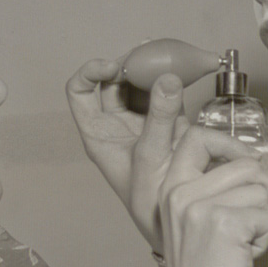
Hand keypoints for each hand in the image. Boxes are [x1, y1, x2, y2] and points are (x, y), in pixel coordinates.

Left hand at [66, 61, 188, 250]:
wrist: (179, 216)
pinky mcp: (166, 121)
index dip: (92, 72)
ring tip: (168, 50)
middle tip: (150, 50)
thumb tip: (169, 79)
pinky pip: (167, 92)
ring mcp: (141, 121)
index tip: (114, 66)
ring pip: (141, 83)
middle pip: (114, 80)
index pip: (80, 91)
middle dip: (130, 61)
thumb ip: (159, 116)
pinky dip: (176, 77)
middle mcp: (116, 123)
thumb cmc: (152, 198)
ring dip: (154, 65)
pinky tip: (188, 65)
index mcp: (98, 132)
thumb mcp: (151, 155)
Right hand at [159, 126, 267, 266]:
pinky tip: (245, 257)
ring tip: (242, 245)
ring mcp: (201, 206)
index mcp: (170, 189)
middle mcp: (180, 192)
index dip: (230, 144)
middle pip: (247, 164)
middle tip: (253, 224)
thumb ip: (214, 192)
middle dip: (263, 193)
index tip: (246, 164)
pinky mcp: (225, 222)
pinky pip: (267, 215)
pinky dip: (265, 239)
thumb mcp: (195, 225)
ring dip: (264, 220)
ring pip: (262, 190)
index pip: (196, 137)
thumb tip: (256, 166)